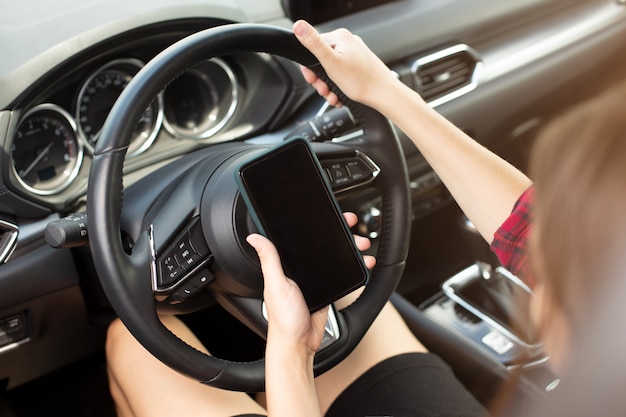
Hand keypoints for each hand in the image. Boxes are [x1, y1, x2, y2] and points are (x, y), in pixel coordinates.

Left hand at [246, 213, 374, 352]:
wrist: (300, 344)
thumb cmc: (283, 319)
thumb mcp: (276, 285)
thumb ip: (269, 260)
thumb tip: (254, 238)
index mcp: (285, 265)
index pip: (298, 238)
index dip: (312, 224)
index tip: (325, 214)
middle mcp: (300, 269)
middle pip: (322, 244)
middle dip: (338, 232)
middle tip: (349, 224)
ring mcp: (316, 278)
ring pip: (335, 256)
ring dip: (350, 247)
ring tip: (361, 243)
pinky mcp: (328, 288)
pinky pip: (343, 273)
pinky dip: (355, 266)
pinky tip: (363, 262)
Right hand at [293, 19, 399, 108]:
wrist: (384, 95)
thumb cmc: (362, 81)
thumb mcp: (331, 63)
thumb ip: (313, 44)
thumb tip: (298, 26)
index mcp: (339, 37)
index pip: (312, 48)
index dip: (309, 68)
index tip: (313, 80)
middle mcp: (347, 42)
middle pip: (321, 61)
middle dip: (320, 80)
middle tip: (325, 90)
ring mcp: (354, 54)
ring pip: (330, 70)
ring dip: (328, 86)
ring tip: (334, 95)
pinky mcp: (358, 65)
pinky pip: (341, 74)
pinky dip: (338, 86)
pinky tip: (340, 94)